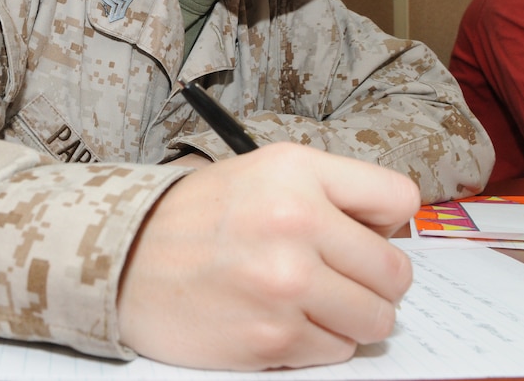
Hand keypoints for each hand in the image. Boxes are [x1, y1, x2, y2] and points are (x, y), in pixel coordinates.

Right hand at [117, 142, 419, 370]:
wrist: (124, 260)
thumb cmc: (196, 217)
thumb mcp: (262, 171)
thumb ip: (331, 190)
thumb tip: (396, 233)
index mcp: (297, 172)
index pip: (400, 199)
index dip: (387, 224)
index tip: (368, 235)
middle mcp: (295, 222)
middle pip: (396, 272)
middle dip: (375, 281)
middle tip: (338, 277)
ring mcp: (285, 284)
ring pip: (375, 320)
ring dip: (350, 317)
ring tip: (308, 300)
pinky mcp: (272, 337)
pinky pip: (336, 351)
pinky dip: (316, 341)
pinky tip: (279, 318)